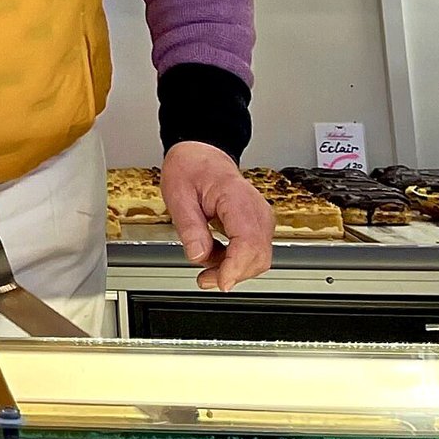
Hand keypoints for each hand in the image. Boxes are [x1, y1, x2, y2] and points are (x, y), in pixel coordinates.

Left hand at [161, 141, 272, 291]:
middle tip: (204, 279)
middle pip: (258, 255)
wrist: (200, 155)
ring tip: (206, 262)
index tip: (220, 283)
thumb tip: (198, 256)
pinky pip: (253, 251)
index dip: (236, 268)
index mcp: (237, 197)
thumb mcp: (178, 195)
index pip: (248, 242)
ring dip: (233, 269)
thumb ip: (189, 228)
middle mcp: (256, 209)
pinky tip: (215, 254)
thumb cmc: (190, 169)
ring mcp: (260, 217)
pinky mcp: (258, 225)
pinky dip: (235, 260)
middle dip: (232, 274)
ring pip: (259, 258)